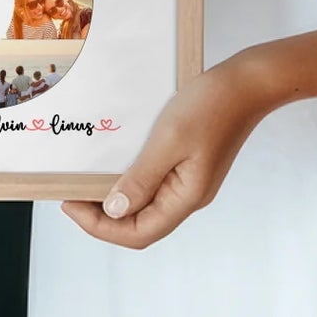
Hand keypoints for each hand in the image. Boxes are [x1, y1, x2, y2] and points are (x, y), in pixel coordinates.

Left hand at [61, 53, 270, 249]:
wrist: (247, 83)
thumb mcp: (169, 139)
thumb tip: (113, 211)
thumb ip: (142, 178)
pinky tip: (114, 163)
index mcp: (186, 198)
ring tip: (86, 180)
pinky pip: (155, 184)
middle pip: (141, 224)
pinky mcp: (189, 164)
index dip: (100, 227)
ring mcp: (190, 181)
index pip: (139, 233)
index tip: (69, 203)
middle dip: (103, 216)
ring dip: (116, 198)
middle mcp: (189, 197)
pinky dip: (131, 180)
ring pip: (147, 205)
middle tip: (71, 192)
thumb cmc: (210, 106)